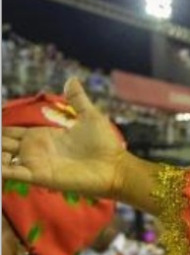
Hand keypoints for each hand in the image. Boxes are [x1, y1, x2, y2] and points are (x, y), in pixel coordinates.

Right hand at [1, 78, 130, 197]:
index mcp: (42, 135)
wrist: (114, 166)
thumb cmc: (104, 144)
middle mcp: (34, 150)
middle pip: (2, 144)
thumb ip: (77, 99)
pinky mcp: (37, 176)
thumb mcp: (89, 116)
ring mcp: (34, 163)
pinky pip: (11, 173)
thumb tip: (71, 79)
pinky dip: (0, 170)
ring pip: (2, 159)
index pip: (10, 132)